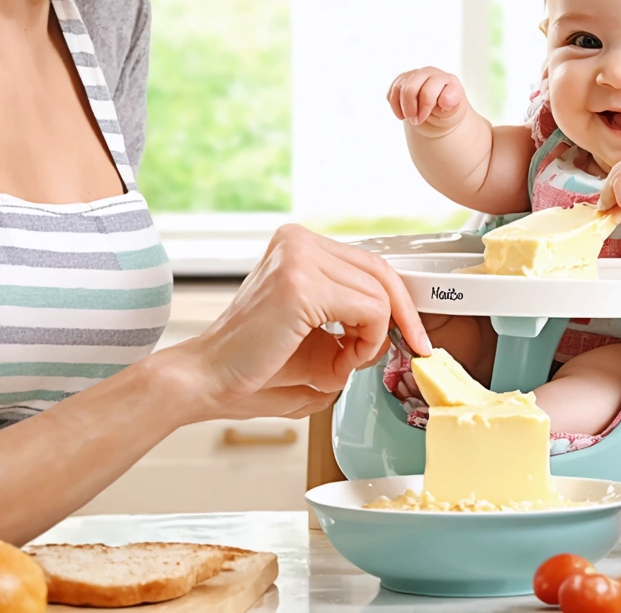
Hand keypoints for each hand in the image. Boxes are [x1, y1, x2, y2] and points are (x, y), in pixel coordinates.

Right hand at [171, 225, 430, 421]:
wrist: (207, 381)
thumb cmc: (257, 364)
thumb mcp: (321, 331)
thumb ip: (358, 317)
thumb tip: (404, 322)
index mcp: (299, 244)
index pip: (369, 263)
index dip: (399, 300)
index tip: (412, 332)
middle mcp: (298, 239)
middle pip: (381, 271)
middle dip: (401, 316)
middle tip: (409, 348)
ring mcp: (298, 256)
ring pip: (379, 293)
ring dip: (372, 339)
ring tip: (343, 362)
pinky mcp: (301, 283)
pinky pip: (369, 310)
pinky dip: (366, 343)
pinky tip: (340, 360)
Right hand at [387, 67, 467, 133]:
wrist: (439, 113)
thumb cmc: (447, 112)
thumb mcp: (454, 114)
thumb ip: (451, 107)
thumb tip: (445, 101)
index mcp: (448, 80)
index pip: (431, 88)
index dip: (426, 104)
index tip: (428, 116)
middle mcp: (431, 73)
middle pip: (411, 87)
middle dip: (411, 108)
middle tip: (416, 121)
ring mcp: (415, 75)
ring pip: (400, 88)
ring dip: (403, 108)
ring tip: (410, 119)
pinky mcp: (402, 81)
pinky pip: (393, 92)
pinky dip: (395, 106)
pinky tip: (403, 115)